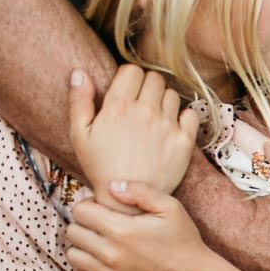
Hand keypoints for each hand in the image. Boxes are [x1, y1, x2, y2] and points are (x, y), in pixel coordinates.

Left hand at [66, 181, 215, 270]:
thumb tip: (111, 186)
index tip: (100, 209)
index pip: (80, 211)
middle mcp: (111, 253)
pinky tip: (96, 267)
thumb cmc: (184, 242)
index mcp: (122, 229)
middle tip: (99, 226)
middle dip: (83, 225)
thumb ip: (140, 191)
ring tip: (98, 245)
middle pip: (73, 232)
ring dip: (82, 248)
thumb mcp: (171, 208)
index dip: (87, 205)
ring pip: (73, 256)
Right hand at [68, 65, 199, 203]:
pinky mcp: (184, 141)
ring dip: (163, 100)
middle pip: (154, 78)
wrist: (126, 200)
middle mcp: (145, 112)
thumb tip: (79, 73)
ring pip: (171, 94)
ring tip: (153, 117)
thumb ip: (79, 101)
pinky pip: (190, 114)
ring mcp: (167, 126)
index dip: (128, 77)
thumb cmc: (100, 166)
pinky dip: (183, 116)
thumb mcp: (80, 134)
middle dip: (146, 86)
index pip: (132, 70)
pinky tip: (171, 127)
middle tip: (139, 103)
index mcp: (118, 106)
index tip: (126, 91)